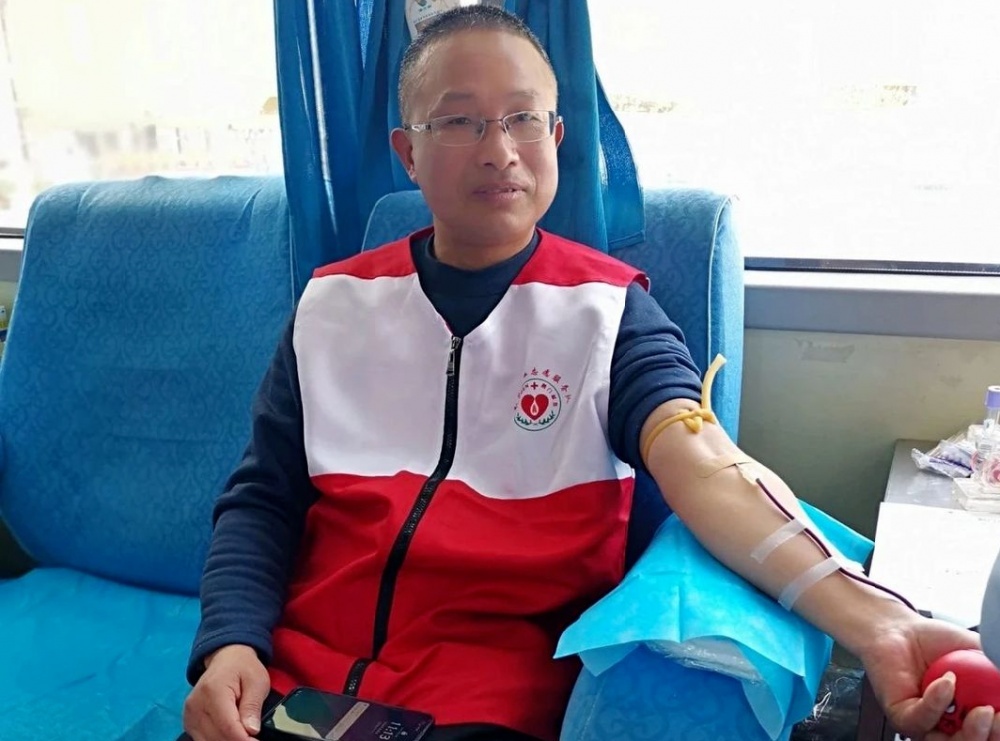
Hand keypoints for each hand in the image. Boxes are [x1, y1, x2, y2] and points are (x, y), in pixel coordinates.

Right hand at [183, 644, 270, 740]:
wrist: (226, 658)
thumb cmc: (243, 667)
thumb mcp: (257, 681)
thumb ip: (252, 706)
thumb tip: (251, 731)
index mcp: (213, 692)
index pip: (228, 727)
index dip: (244, 740)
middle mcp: (196, 705)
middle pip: (217, 737)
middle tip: (253, 738)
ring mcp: (189, 715)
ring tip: (243, 734)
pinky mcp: (189, 722)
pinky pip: (202, 740)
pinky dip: (218, 740)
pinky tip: (231, 734)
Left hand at [859, 612, 999, 739]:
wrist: (900, 628)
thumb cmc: (937, 643)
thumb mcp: (978, 653)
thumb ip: (996, 668)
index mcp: (972, 715)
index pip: (991, 733)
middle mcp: (951, 727)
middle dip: (991, 736)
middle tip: (996, 715)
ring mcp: (926, 725)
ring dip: (971, 732)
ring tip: (982, 709)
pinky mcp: (902, 718)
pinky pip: (921, 720)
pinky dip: (937, 703)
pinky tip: (946, 682)